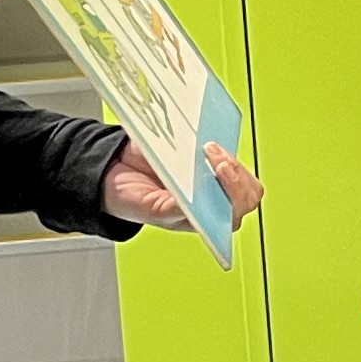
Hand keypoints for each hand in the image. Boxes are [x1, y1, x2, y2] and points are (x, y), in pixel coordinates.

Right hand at [104, 140, 262, 232]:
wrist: (113, 173)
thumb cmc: (133, 199)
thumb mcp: (149, 209)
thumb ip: (170, 209)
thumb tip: (189, 205)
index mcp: (203, 222)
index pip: (234, 215)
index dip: (235, 197)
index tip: (220, 178)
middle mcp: (213, 202)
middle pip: (247, 192)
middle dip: (236, 176)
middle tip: (216, 160)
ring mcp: (212, 179)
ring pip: (240, 170)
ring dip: (228, 158)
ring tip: (207, 148)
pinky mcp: (207, 158)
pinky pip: (224, 151)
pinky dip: (220, 145)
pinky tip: (205, 139)